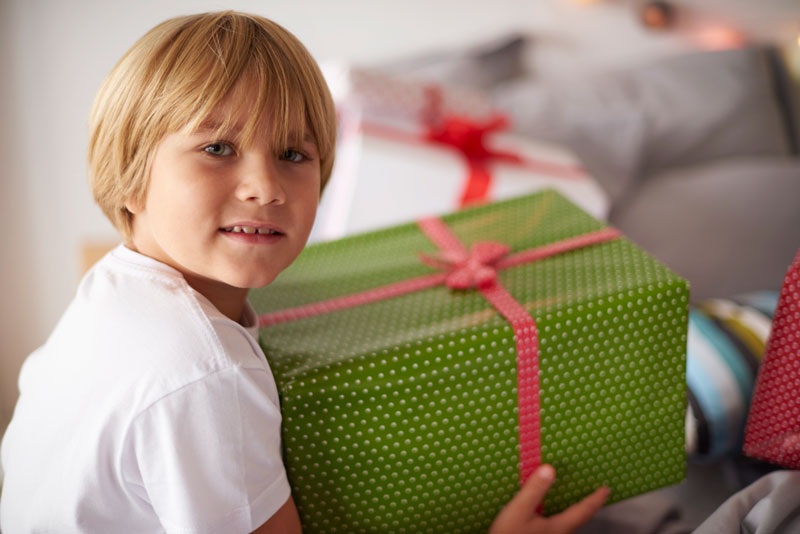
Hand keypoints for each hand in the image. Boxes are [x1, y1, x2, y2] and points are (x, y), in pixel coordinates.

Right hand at [490, 465, 609, 533]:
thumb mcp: (519, 510)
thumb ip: (534, 490)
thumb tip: (550, 469)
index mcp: (558, 526)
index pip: (583, 510)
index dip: (595, 499)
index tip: (606, 489)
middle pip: (580, 520)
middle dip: (589, 507)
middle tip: (597, 496)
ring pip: (569, 525)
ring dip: (576, 513)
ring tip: (577, 503)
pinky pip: (558, 527)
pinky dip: (562, 518)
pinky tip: (551, 515)